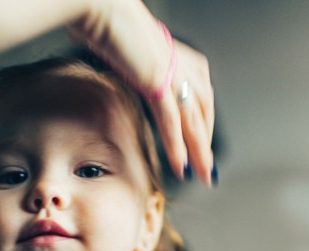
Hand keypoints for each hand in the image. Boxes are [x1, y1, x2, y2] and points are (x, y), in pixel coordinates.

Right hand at [67, 1, 214, 185]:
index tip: (201, 150)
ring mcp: (172, 73)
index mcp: (182, 58)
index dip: (202, 129)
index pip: (200, 101)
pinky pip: (171, 120)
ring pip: (192, 121)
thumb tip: (137, 80)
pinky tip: (180, 164)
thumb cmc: (109, 27)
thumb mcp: (133, 55)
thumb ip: (142, 71)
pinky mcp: (157, 81)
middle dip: (205, 146)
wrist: (101, 11)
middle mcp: (184, 66)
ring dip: (198, 152)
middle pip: (202, 114)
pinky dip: (176, 145)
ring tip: (200, 175)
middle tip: (207, 171)